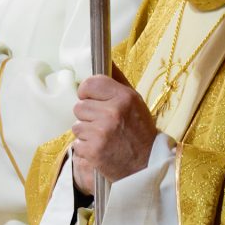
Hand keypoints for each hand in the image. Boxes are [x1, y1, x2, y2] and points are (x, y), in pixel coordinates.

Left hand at [71, 75, 156, 194]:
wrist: (147, 166)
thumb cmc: (140, 131)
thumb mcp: (135, 102)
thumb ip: (118, 81)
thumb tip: (106, 59)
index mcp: (124, 97)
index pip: (90, 83)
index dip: (87, 91)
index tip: (92, 99)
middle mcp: (112, 112)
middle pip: (79, 105)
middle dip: (88, 114)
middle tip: (103, 123)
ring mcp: (101, 132)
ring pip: (76, 124)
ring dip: (86, 131)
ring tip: (103, 137)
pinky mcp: (93, 150)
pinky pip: (77, 142)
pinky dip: (86, 147)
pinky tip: (101, 149)